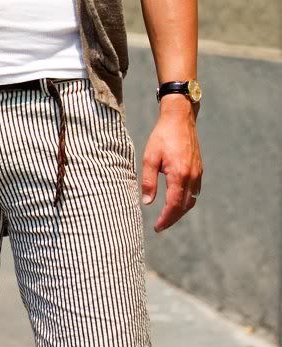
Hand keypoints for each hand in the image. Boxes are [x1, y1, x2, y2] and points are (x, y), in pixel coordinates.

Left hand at [141, 96, 202, 232]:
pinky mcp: (199, 168)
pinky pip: (195, 190)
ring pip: (192, 200)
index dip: (166, 219)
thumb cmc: (162, 136)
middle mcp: (192, 176)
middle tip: (161, 225)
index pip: (174, 205)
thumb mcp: (150, 157)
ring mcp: (198, 172)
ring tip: (168, 215)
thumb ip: (148, 181)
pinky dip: (187, 199)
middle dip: (173, 218)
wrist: (180, 118)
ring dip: (180, 210)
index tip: (157, 228)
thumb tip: (147, 203)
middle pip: (184, 206)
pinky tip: (177, 199)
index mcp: (179, 175)